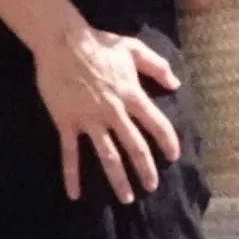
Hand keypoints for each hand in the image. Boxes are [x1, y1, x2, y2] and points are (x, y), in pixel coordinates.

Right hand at [31, 24, 181, 203]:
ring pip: (107, 155)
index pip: (157, 124)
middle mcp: (113, 111)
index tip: (173, 156)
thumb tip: (176, 84)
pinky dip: (72, 175)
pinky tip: (75, 193)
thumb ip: (157, 65)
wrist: (62, 40)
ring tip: (125, 198)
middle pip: (135, 147)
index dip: (168, 141)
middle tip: (151, 186)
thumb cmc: (98, 43)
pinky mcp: (67, 121)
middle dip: (145, 170)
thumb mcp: (132, 48)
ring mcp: (89, 118)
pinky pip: (70, 153)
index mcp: (131, 94)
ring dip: (118, 179)